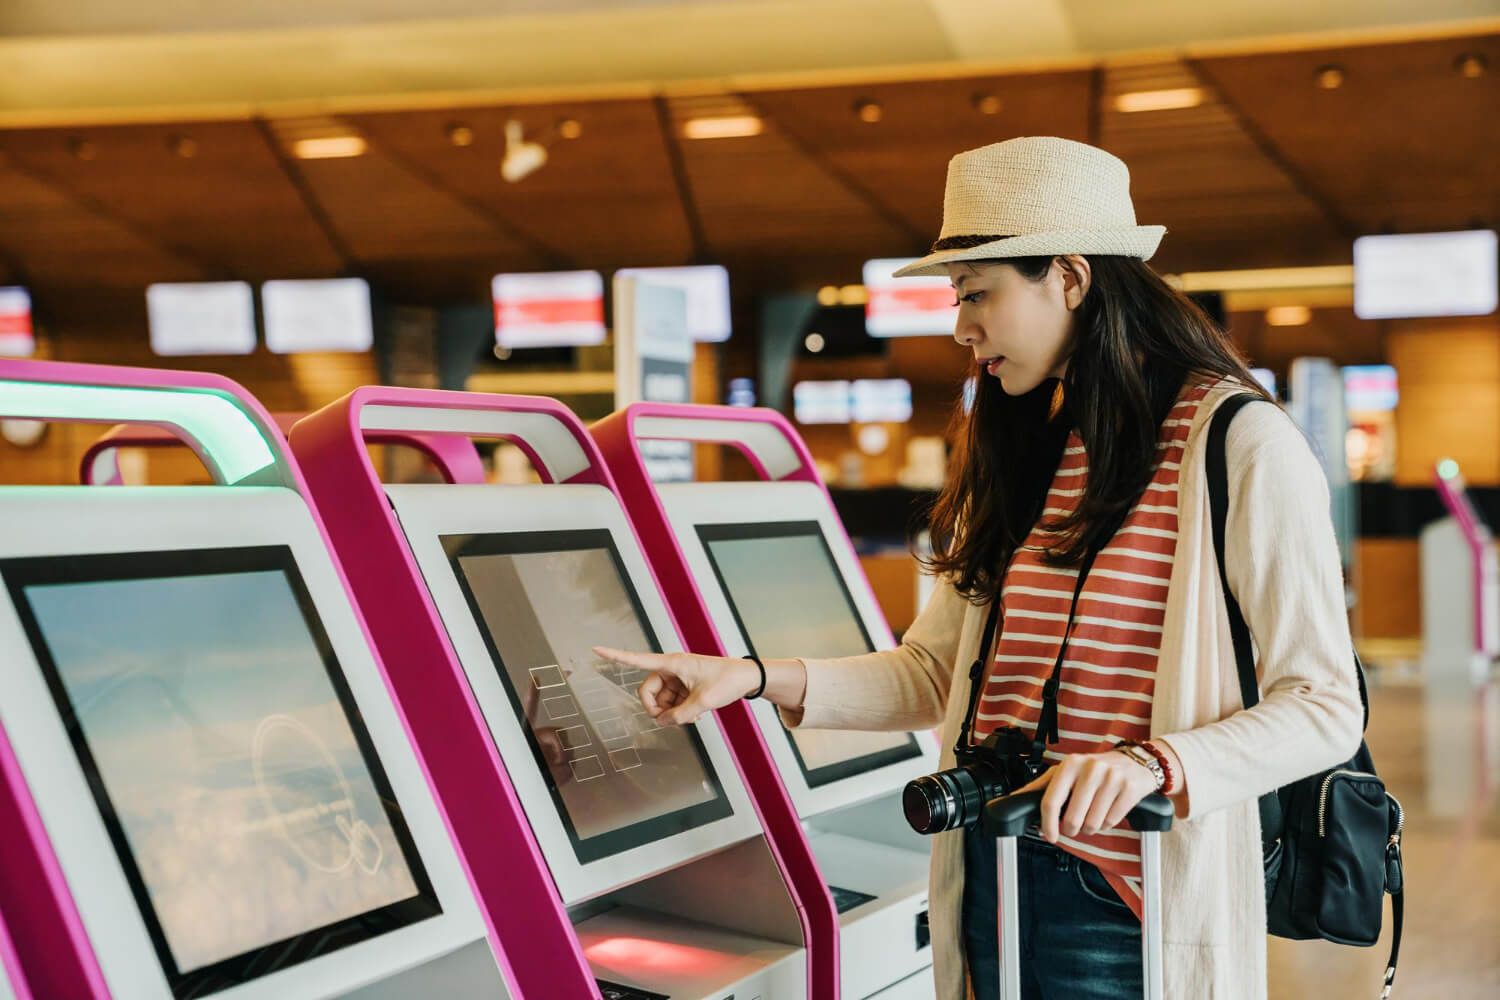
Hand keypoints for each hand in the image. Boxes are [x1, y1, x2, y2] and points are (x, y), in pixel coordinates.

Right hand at [592, 646, 756, 726]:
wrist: (746, 678)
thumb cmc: (727, 681)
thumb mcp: (703, 702)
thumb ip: (680, 715)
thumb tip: (663, 722)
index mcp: (672, 663)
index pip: (637, 660)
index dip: (615, 656)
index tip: (596, 649)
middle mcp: (671, 669)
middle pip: (647, 691)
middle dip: (657, 708)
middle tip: (673, 719)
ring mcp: (677, 678)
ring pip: (661, 700)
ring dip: (672, 712)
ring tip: (694, 715)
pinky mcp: (684, 686)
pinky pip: (672, 702)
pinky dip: (680, 711)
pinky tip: (696, 714)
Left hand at [1014, 750, 1159, 843]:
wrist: (1134, 762)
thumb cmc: (1095, 769)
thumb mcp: (1067, 771)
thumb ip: (1042, 785)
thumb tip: (1015, 799)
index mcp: (1070, 764)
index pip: (1051, 801)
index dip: (1047, 824)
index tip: (1049, 835)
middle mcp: (1090, 768)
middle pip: (1071, 819)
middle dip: (1071, 829)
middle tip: (1075, 824)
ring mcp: (1111, 778)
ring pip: (1092, 824)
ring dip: (1090, 827)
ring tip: (1093, 814)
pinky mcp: (1129, 789)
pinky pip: (1111, 822)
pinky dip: (1107, 824)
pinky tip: (1108, 810)